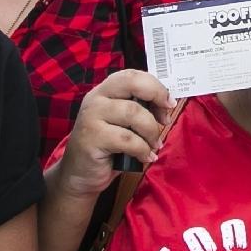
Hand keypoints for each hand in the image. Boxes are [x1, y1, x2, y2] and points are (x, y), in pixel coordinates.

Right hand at [54, 69, 174, 199]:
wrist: (80, 175)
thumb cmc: (108, 148)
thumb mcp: (124, 124)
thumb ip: (140, 109)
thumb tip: (166, 105)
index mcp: (105, 91)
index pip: (132, 75)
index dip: (155, 86)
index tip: (169, 103)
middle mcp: (96, 99)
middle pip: (132, 84)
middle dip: (156, 97)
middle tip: (165, 119)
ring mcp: (91, 117)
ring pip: (133, 113)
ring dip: (151, 131)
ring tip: (154, 145)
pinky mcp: (91, 138)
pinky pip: (127, 139)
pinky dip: (143, 149)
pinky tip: (145, 157)